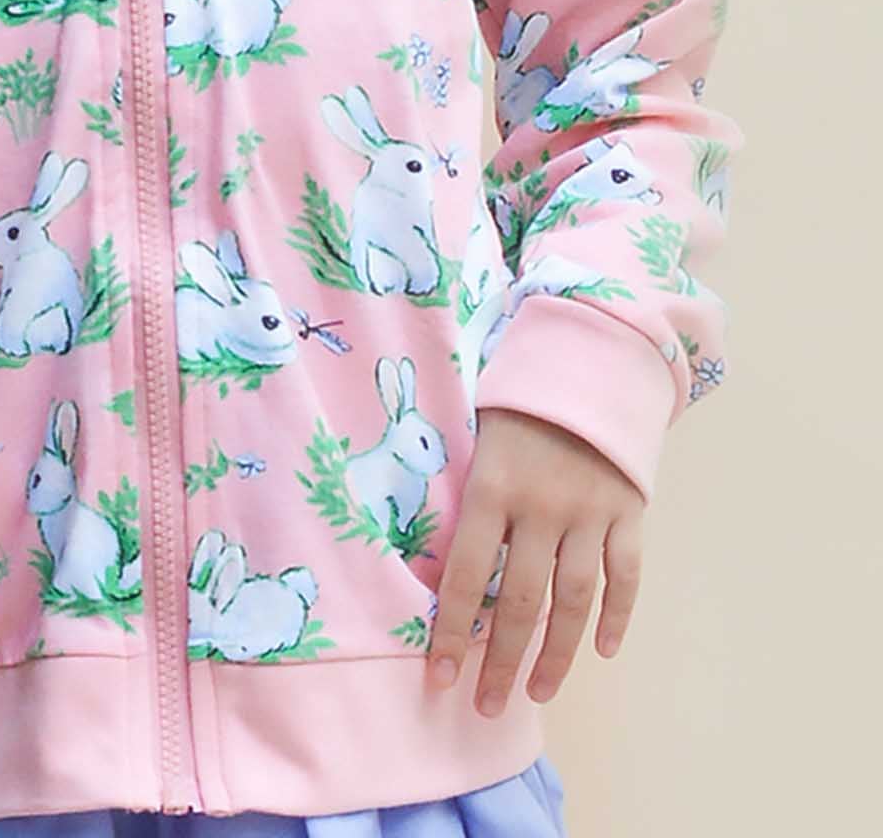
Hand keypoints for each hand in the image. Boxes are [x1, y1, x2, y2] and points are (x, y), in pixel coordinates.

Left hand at [425, 407, 644, 715]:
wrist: (588, 358)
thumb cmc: (516, 402)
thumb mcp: (478, 438)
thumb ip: (470, 498)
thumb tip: (441, 566)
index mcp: (492, 487)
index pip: (465, 574)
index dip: (450, 631)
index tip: (439, 678)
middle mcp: (541, 506)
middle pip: (519, 600)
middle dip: (501, 660)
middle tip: (487, 706)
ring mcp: (589, 511)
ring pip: (573, 600)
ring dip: (557, 653)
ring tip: (537, 692)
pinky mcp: (627, 511)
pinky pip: (624, 575)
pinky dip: (618, 616)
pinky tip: (603, 651)